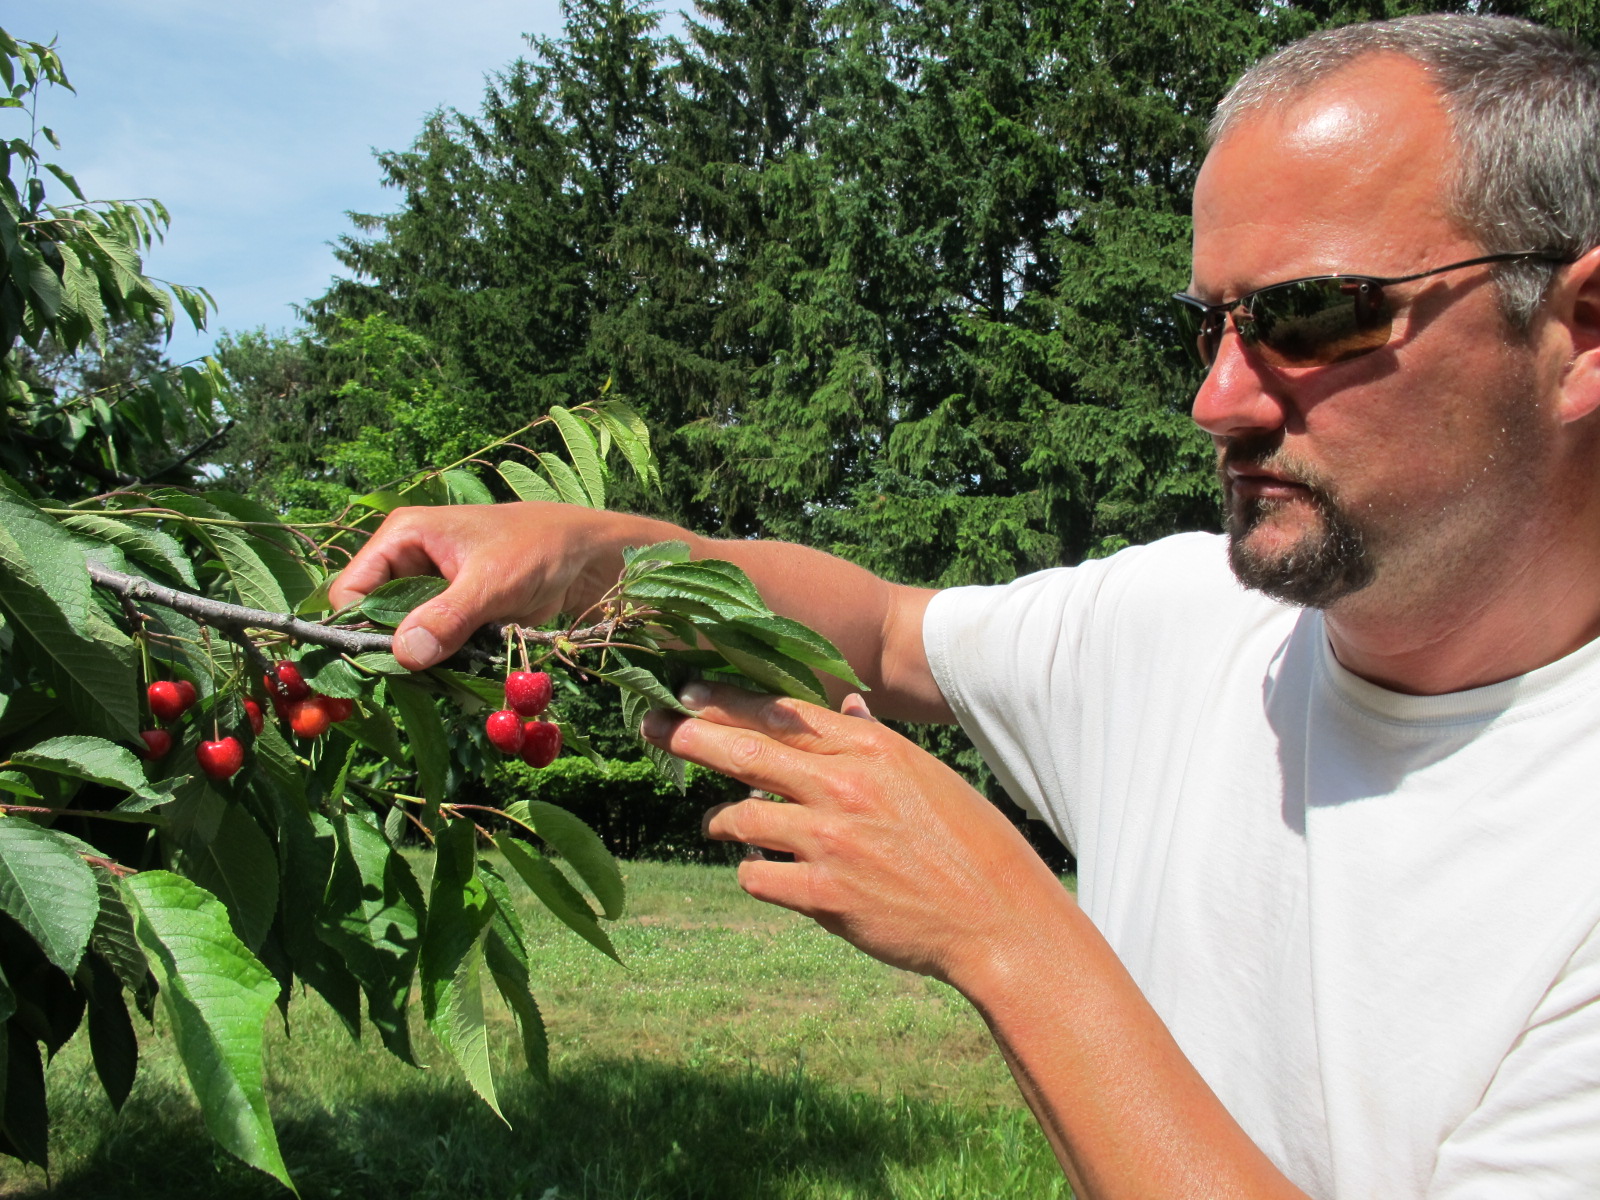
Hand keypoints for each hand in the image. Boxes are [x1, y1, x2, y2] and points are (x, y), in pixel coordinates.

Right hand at [328, 502, 678, 668]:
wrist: (593, 555)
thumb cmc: (542, 549)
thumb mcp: (492, 582)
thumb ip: (447, 617)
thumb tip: (403, 655)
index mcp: (402, 537)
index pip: (351, 592)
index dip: (353, 633)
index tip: (371, 673)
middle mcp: (408, 562)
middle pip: (372, 620)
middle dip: (390, 653)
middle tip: (410, 686)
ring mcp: (431, 591)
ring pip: (403, 639)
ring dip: (421, 664)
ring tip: (442, 680)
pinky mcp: (455, 614)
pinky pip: (434, 647)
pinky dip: (444, 665)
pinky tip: (459, 678)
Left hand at [642, 681, 1066, 988]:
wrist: (996, 918)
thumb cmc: (966, 843)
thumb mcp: (926, 775)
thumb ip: (875, 740)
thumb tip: (845, 704)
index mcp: (872, 749)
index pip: (782, 712)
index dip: (727, 701)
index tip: (687, 693)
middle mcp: (845, 786)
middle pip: (746, 750)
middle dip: (689, 736)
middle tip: (651, 726)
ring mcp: (831, 840)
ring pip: (740, 817)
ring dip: (722, 821)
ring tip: (719, 825)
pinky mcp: (822, 896)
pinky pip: (754, 875)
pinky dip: (752, 872)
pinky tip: (766, 874)